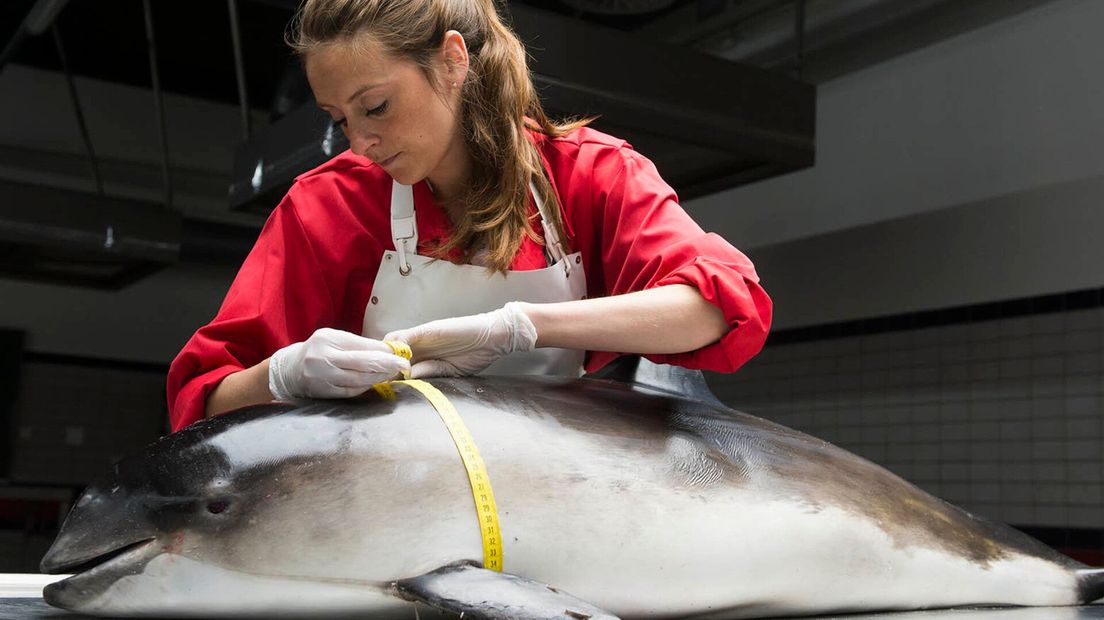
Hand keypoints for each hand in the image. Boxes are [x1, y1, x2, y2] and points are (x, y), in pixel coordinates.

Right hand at [268, 328, 410, 399]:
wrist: (288, 369)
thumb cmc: (318, 351)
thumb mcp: (333, 339)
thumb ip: (357, 344)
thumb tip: (389, 349)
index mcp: (328, 339)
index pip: (362, 345)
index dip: (384, 350)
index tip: (401, 353)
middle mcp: (323, 357)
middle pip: (361, 362)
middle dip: (386, 364)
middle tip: (403, 365)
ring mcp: (322, 376)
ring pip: (358, 380)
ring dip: (378, 378)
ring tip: (392, 374)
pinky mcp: (323, 392)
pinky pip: (349, 391)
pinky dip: (365, 387)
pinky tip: (375, 383)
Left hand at [384, 302, 536, 377]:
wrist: (493, 337)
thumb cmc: (476, 354)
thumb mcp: (449, 370)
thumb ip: (429, 372)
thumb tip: (409, 377)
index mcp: (423, 356)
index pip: (397, 364)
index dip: (387, 373)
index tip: (380, 385)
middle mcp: (418, 346)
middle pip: (389, 354)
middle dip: (381, 366)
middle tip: (374, 380)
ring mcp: (420, 337)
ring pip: (390, 345)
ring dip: (385, 357)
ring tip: (382, 372)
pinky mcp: (424, 331)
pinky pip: (402, 337)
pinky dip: (395, 347)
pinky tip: (393, 359)